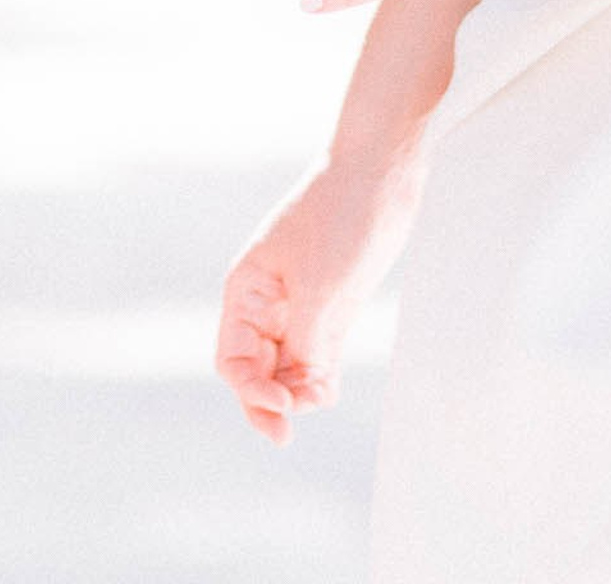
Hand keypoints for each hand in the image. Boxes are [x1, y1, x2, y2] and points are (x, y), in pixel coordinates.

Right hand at [216, 162, 420, 439]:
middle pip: (254, 370)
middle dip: (267, 402)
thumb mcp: (318, 284)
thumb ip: (304, 340)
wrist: (377, 175)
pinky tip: (326, 391)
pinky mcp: (330, 309)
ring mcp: (299, 308)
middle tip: (285, 435)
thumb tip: (299, 387)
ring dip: (296, 393)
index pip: (233, 358)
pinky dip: (317, 381)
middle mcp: (266, 304)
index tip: (282, 405)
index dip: (250, 390)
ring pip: (285, 369)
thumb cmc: (339, 218)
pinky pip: (314, 359)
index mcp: (246, 290)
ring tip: (317, 401)